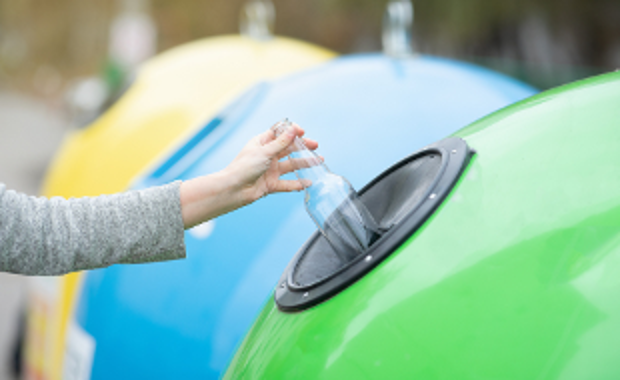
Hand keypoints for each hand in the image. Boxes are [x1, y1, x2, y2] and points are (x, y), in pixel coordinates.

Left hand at [179, 123, 317, 227]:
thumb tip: (294, 129)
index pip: (280, 133)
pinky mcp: (271, 184)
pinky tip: (308, 182)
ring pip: (291, 165)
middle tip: (315, 146)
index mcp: (262, 143)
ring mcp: (270, 170)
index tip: (302, 132)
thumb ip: (281, 143)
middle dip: (302, 147)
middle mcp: (267, 155)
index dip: (292, 131)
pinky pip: (287, 183)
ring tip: (319, 161)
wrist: (233, 190)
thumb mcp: (264, 152)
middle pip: (288, 149)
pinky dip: (297, 183)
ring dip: (304, 163)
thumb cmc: (244, 167)